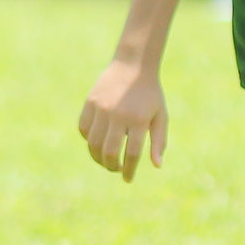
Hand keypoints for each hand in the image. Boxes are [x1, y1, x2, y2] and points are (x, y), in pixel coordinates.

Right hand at [78, 58, 167, 180]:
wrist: (133, 65)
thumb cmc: (150, 95)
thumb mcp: (160, 116)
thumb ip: (159, 141)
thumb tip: (157, 166)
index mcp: (138, 119)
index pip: (132, 153)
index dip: (128, 170)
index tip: (128, 179)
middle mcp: (118, 114)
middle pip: (109, 151)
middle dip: (111, 166)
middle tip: (116, 169)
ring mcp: (102, 108)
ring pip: (93, 143)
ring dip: (97, 157)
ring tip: (105, 160)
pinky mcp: (90, 102)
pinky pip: (84, 129)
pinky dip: (89, 140)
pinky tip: (97, 143)